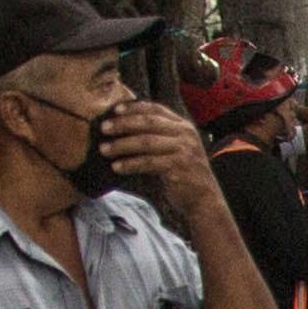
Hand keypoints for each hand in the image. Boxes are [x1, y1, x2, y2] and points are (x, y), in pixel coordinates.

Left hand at [92, 93, 209, 206]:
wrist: (204, 200)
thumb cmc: (182, 175)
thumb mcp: (173, 150)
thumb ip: (157, 137)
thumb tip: (122, 128)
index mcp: (183, 126)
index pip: (155, 109)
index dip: (133, 108)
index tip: (114, 110)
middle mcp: (185, 134)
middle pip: (148, 123)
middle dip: (123, 124)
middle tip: (103, 128)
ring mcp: (183, 150)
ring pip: (146, 142)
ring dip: (121, 145)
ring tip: (104, 150)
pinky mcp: (178, 167)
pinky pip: (148, 162)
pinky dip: (130, 164)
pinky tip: (116, 167)